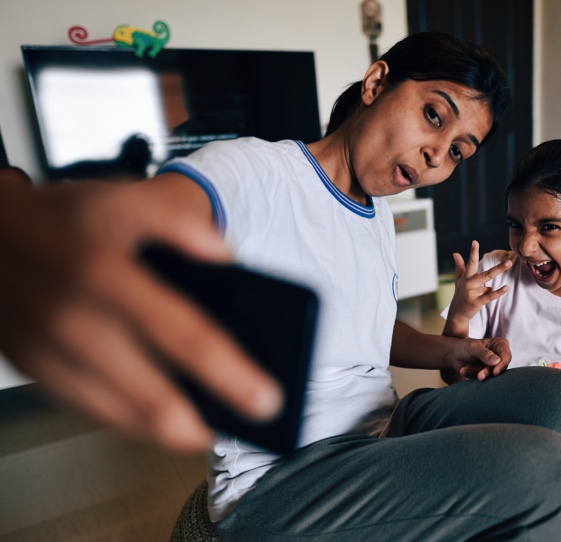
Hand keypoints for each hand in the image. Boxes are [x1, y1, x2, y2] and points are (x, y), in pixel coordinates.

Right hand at [0, 171, 282, 453]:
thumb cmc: (62, 218)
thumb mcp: (123, 199)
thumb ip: (181, 222)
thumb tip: (228, 256)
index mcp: (104, 275)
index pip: (183, 336)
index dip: (231, 374)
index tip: (267, 398)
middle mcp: (73, 323)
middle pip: (154, 398)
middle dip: (207, 422)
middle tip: (246, 421)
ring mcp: (48, 356)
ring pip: (122, 419)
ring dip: (172, 431)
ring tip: (208, 426)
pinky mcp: (34, 373)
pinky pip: (92, 413)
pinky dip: (133, 421)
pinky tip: (161, 417)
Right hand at [444, 241, 511, 335]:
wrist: (457, 314)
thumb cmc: (460, 295)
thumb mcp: (459, 280)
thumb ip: (459, 266)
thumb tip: (455, 253)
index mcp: (466, 277)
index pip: (470, 262)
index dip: (473, 252)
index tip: (475, 242)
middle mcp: (469, 284)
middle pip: (487, 274)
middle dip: (499, 268)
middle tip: (509, 262)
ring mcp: (472, 293)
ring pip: (488, 287)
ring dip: (491, 289)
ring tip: (504, 282)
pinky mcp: (476, 302)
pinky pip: (490, 296)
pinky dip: (498, 292)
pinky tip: (506, 287)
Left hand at [447, 336, 511, 380]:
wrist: (455, 355)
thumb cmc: (466, 347)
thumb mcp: (474, 347)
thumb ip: (485, 354)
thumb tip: (497, 361)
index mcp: (500, 345)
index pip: (506, 356)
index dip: (503, 365)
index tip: (495, 372)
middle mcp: (500, 356)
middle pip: (500, 368)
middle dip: (488, 372)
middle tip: (479, 377)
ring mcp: (494, 367)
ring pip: (491, 375)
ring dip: (478, 374)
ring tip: (464, 370)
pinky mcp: (488, 375)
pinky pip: (483, 379)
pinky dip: (472, 375)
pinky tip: (463, 370)